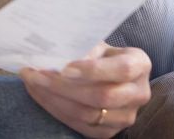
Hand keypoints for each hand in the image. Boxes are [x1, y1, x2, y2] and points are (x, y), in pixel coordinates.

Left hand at [20, 43, 151, 137]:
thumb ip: (85, 47)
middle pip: (102, 96)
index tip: (64, 66)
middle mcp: (139, 93)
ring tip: (33, 83)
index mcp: (141, 64)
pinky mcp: (110, 132)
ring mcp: (126, 117)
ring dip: (54, 99)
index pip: (121, 69)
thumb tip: (58, 54)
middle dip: (64, 87)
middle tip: (36, 75)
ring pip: (88, 114)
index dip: (93, 70)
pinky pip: (81, 126)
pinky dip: (57, 111)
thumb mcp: (99, 44)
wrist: (109, 76)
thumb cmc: (101, 55)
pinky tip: (42, 96)